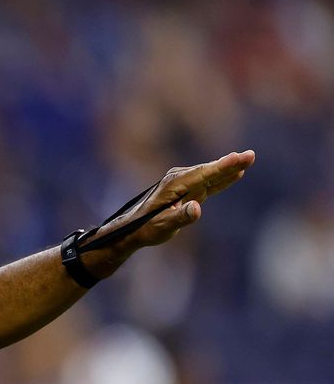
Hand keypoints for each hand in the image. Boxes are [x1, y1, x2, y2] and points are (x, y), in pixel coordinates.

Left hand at [117, 150, 255, 247]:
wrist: (133, 228)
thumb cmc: (146, 227)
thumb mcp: (163, 226)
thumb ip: (180, 217)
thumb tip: (197, 208)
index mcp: (174, 185)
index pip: (203, 175)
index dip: (222, 167)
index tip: (238, 158)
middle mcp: (179, 179)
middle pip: (210, 170)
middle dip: (230, 163)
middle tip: (251, 155)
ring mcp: (183, 182)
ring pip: (211, 174)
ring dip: (229, 167)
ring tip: (248, 159)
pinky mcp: (187, 188)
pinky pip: (208, 181)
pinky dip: (222, 177)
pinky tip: (236, 172)